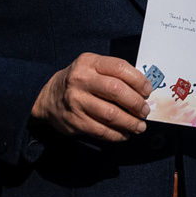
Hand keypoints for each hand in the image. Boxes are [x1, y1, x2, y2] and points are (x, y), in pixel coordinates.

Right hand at [31, 52, 152, 141]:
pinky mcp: (73, 121)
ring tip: (139, 126)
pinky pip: (100, 130)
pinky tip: (124, 134)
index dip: (138, 80)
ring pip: (110, 114)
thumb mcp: (92, 67)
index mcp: (89, 62)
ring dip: (129, 122)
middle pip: (116, 91)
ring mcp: (76, 101)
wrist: (47, 97)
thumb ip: (114, 74)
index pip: (119, 68)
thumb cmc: (80, 81)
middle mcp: (81, 80)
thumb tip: (143, 90)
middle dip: (136, 103)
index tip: (148, 91)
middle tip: (145, 111)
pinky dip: (116, 134)